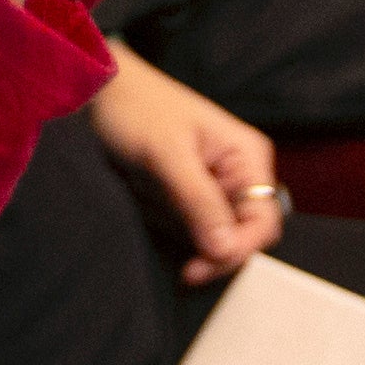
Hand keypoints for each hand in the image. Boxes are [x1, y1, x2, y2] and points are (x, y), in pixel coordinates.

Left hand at [87, 50, 287, 285]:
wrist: (101, 94)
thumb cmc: (138, 109)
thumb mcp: (167, 154)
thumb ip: (199, 201)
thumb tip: (227, 250)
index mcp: (248, 157)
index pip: (262, 223)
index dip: (236, 251)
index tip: (195, 269)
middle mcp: (237, 175)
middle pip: (234, 237)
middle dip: (192, 234)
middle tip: (156, 213)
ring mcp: (212, 188)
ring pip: (203, 237)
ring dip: (169, 222)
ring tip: (144, 184)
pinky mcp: (187, 197)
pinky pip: (181, 229)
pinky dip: (158, 218)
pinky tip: (141, 190)